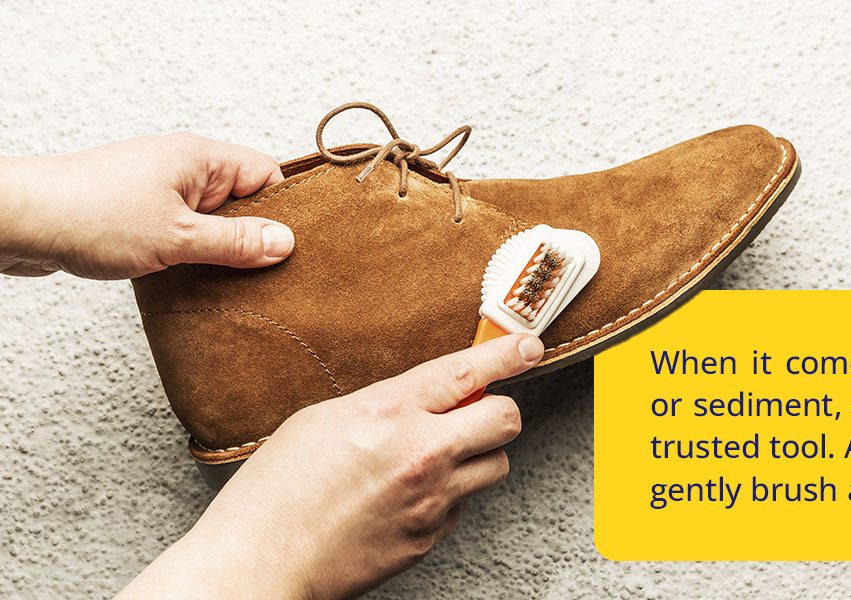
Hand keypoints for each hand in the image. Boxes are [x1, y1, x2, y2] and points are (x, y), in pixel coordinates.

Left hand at [0, 132, 291, 279]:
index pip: (266, 174)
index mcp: (200, 158)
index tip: (289, 245)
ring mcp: (158, 191)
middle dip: (251, 237)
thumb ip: (236, 242)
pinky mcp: (137, 214)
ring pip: (211, 221)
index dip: (283, 210)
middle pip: (242, 201)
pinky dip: (189, 255)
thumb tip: (283, 242)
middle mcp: (182, 169)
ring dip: (217, 251)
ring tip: (222, 279)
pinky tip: (189, 279)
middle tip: (260, 271)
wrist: (20, 223)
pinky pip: (182, 233)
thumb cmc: (88, 214)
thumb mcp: (179, 237)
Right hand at [117, 334, 544, 598]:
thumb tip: (422, 397)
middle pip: (505, 420)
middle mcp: (419, 454)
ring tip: (433, 457)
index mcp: (386, 413)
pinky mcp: (429, 537)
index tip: (527, 346)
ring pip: (495, 465)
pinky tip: (406, 496)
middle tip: (474, 411)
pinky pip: (462, 505)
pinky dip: (447, 496)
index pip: (465, 372)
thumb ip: (383, 404)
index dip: (506, 354)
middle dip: (497, 410)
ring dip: (476, 454)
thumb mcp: (321, 420)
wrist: (259, 564)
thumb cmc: (275, 493)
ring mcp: (430, 500)